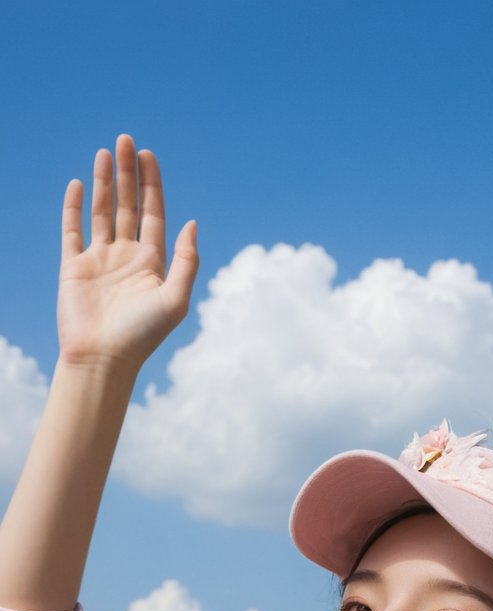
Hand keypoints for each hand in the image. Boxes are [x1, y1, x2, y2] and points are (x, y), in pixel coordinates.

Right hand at [57, 134, 198, 372]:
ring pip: (102, 212)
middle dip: (128, 174)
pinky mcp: (74, 267)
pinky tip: (80, 184)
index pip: (153, 214)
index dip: (152, 185)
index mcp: (152, 264)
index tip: (149, 156)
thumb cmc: (142, 335)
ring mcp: (99, 261)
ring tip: (106, 152)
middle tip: (127, 140)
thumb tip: (192, 222)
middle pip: (127, 206)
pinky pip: (72, 230)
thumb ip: (187, 260)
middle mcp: (126, 258)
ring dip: (104, 182)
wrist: (102, 359)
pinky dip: (75, 207)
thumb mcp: (175, 298)